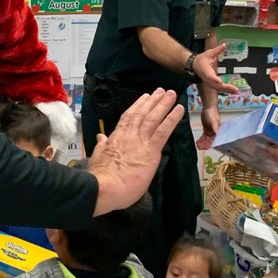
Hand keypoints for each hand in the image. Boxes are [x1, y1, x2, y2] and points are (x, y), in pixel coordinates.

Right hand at [89, 89, 183, 213]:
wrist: (105, 187)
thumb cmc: (101, 176)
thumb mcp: (97, 156)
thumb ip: (102, 145)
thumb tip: (100, 137)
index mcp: (117, 137)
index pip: (129, 117)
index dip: (138, 106)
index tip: (144, 97)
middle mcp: (130, 135)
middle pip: (143, 114)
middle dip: (153, 101)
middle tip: (162, 91)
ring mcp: (141, 141)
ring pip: (154, 118)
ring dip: (163, 104)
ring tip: (171, 94)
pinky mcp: (152, 150)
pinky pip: (164, 130)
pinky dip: (172, 118)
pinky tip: (179, 110)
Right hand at [192, 44, 236, 94]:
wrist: (194, 65)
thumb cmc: (202, 59)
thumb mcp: (209, 53)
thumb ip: (217, 50)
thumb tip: (224, 45)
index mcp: (205, 70)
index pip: (210, 76)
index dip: (215, 79)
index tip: (220, 82)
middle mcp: (207, 78)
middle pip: (216, 85)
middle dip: (225, 88)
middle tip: (235, 89)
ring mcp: (209, 82)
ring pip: (218, 88)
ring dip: (227, 90)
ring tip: (236, 91)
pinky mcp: (211, 84)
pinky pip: (218, 89)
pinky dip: (225, 90)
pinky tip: (233, 91)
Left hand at [196, 103, 220, 150]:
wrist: (208, 107)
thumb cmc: (212, 113)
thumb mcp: (213, 120)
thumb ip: (215, 126)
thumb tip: (217, 133)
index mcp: (218, 131)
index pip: (214, 140)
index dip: (210, 145)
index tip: (205, 148)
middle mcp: (215, 132)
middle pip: (210, 141)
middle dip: (205, 145)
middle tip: (199, 147)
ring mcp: (210, 131)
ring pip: (206, 140)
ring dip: (202, 143)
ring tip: (197, 146)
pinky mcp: (206, 129)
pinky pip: (204, 136)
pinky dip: (201, 140)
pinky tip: (197, 142)